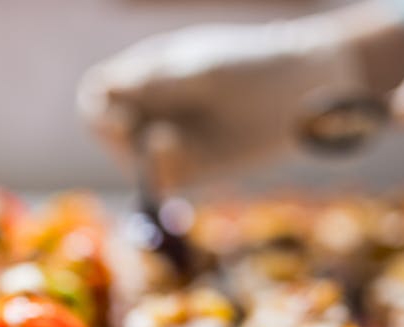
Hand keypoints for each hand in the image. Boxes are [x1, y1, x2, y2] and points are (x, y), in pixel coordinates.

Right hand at [77, 19, 366, 188]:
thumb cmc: (253, 69)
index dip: (100, 109)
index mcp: (148, 71)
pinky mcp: (195, 167)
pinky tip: (180, 157)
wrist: (305, 93)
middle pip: (108, 132)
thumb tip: (101, 104)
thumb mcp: (201, 72)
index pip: (98, 94)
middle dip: (119, 139)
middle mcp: (155, 106)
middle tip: (147, 136)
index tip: (120, 117)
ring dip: (140, 160)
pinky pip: (163, 180)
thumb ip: (153, 88)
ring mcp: (174, 138)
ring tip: (169, 144)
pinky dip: (161, 176)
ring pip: (132, 161)